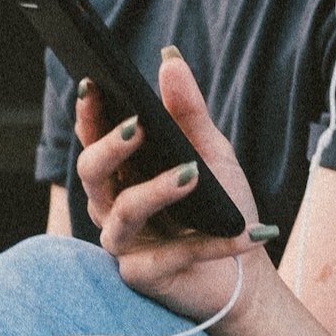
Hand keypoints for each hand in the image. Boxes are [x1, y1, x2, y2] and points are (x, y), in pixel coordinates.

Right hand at [73, 52, 274, 319]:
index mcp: (121, 174)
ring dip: (156, 191)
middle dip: (109, 148)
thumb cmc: (218, 206)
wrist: (244, 273)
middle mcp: (112, 207)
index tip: (93, 83)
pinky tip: (247, 232)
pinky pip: (175, 256)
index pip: (93, 139)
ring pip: (124, 215)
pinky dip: (214, 244)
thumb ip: (188, 111)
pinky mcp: (146, 276)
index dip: (87, 114)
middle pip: (91, 174)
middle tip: (138, 126)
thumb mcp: (210, 152)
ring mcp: (125, 244)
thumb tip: (169, 59)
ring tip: (192, 173)